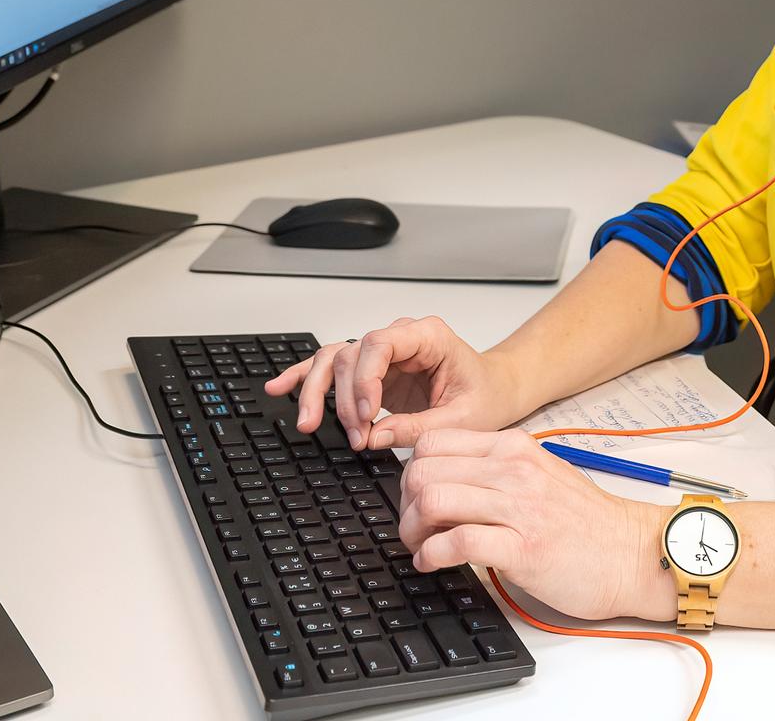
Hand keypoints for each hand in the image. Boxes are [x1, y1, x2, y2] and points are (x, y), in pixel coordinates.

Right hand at [263, 316, 522, 450]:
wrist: (495, 391)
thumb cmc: (485, 396)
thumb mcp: (462, 419)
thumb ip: (418, 427)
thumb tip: (374, 437)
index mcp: (428, 336)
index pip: (380, 344)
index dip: (364, 380)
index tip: (366, 416)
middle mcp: (401, 338)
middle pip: (352, 354)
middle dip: (345, 399)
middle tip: (356, 438)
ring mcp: (384, 354)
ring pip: (335, 359)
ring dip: (318, 391)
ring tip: (308, 423)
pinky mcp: (372, 372)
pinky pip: (332, 367)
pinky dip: (304, 376)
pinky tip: (279, 388)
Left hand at [398, 427, 673, 621]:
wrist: (630, 553)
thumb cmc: (586, 521)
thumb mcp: (540, 474)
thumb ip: (497, 469)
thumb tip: (445, 478)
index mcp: (514, 446)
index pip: (434, 441)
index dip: (411, 471)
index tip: (416, 497)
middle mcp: (513, 469)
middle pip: (424, 469)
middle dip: (405, 503)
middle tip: (414, 526)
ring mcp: (518, 506)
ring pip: (434, 500)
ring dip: (413, 530)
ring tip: (420, 547)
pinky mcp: (522, 547)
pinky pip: (457, 542)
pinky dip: (431, 555)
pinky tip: (433, 563)